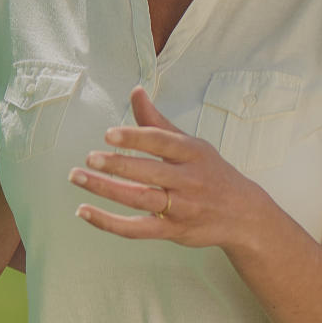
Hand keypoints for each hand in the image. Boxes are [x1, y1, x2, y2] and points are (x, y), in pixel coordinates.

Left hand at [68, 86, 274, 249]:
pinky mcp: (172, 231)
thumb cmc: (210, 172)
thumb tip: (136, 91)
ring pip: (138, 199)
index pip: (161, 142)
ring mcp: (180, 208)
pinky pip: (136, 229)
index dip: (135, 137)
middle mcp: (188, 180)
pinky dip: (108, 222)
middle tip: (89, 158)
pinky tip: (85, 211)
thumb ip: (157, 121)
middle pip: (148, 172)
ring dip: (105, 189)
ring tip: (77, 177)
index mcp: (192, 153)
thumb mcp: (191, 143)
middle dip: (117, 165)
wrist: (244, 214)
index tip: (108, 134)